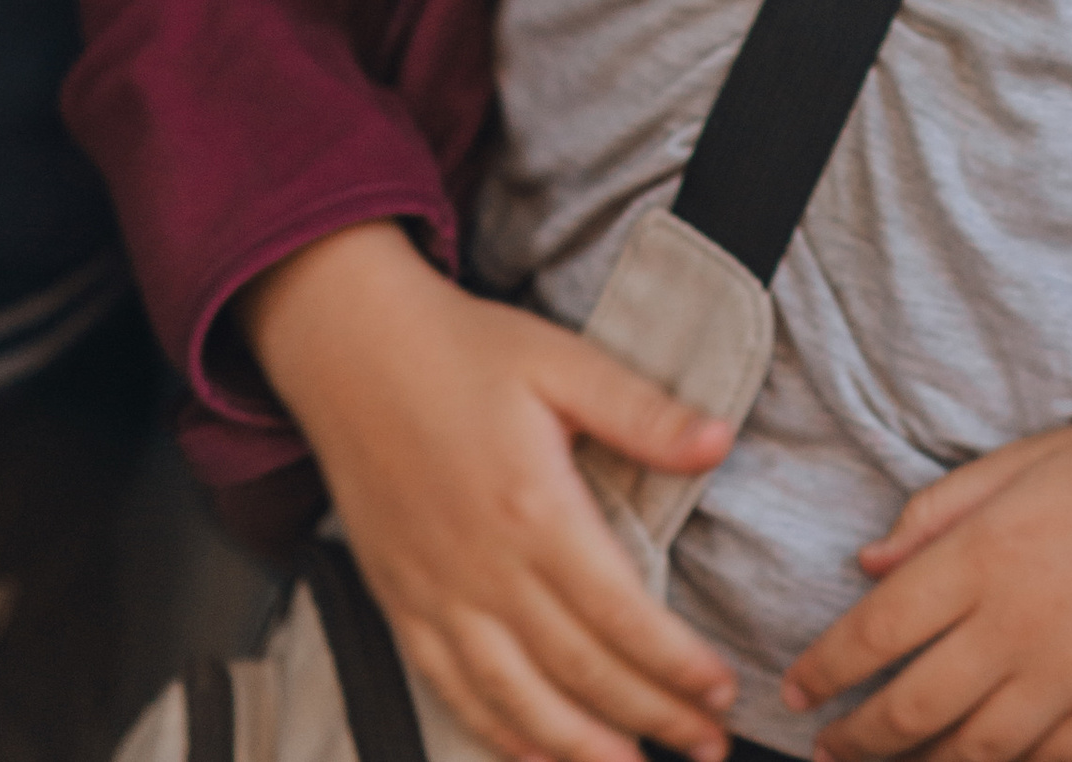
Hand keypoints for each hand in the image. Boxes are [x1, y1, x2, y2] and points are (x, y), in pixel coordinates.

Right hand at [243, 220, 737, 761]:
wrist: (351, 352)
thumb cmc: (462, 351)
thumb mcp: (560, 360)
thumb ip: (640, 410)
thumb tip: (718, 441)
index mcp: (534, 508)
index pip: (620, 613)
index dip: (675, 664)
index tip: (720, 691)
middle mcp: (485, 568)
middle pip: (580, 670)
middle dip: (651, 717)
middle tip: (708, 747)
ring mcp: (437, 596)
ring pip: (516, 700)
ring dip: (580, 749)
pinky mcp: (401, 605)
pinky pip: (452, 691)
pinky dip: (498, 735)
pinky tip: (535, 755)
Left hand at [783, 362, 1071, 761]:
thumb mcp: (1021, 460)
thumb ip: (937, 512)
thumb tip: (868, 564)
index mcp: (984, 552)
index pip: (877, 630)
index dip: (825, 670)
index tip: (795, 690)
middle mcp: (1016, 624)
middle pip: (910, 707)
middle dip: (856, 738)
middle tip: (825, 748)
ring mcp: (1069, 677)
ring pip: (970, 752)